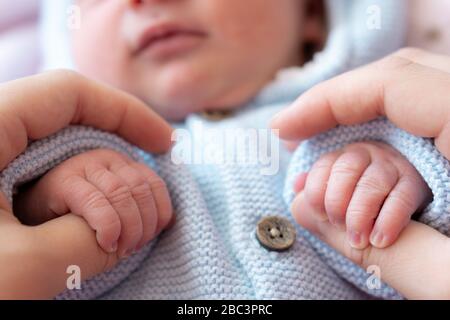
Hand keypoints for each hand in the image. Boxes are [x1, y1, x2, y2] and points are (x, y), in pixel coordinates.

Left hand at [0, 70, 172, 298]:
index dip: (126, 112)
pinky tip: (88, 217)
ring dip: (96, 178)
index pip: (67, 94)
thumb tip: (124, 233)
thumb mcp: (16, 271)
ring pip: (53, 153)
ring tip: (126, 208)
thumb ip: (85, 243)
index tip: (165, 142)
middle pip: (65, 122)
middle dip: (117, 150)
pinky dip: (72, 194)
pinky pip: (36, 177)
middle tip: (150, 179)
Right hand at [14, 149, 172, 256]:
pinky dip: (109, 226)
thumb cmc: (80, 216)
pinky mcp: (64, 180)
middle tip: (133, 247)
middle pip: (141, 190)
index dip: (159, 213)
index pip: (155, 184)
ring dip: (129, 228)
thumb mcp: (115, 207)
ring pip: (123, 195)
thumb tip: (167, 222)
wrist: (34, 217)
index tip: (152, 236)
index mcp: (123, 163)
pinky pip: (97, 203)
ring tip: (121, 249)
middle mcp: (106, 158)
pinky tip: (107, 242)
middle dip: (144, 225)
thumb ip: (137, 206)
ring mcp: (84, 165)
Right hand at [271, 48, 449, 298]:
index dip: (328, 100)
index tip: (284, 129)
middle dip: (340, 104)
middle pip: (404, 80)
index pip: (396, 82)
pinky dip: (393, 137)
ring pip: (419, 100)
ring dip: (364, 122)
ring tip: (325, 146)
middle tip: (298, 133)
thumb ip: (376, 250)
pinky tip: (369, 157)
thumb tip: (304, 209)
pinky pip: (436, 122)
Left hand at [292, 142, 430, 248]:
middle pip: (346, 171)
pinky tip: (379, 240)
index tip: (320, 216)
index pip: (322, 167)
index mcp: (341, 156)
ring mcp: (392, 166)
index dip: (316, 194)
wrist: (396, 229)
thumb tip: (297, 185)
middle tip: (338, 227)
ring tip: (357, 240)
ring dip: (359, 216)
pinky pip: (401, 198)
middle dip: (336, 204)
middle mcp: (366, 154)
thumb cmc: (355, 210)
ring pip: (372, 184)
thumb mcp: (329, 202)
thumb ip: (309, 195)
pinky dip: (387, 222)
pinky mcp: (415, 184)